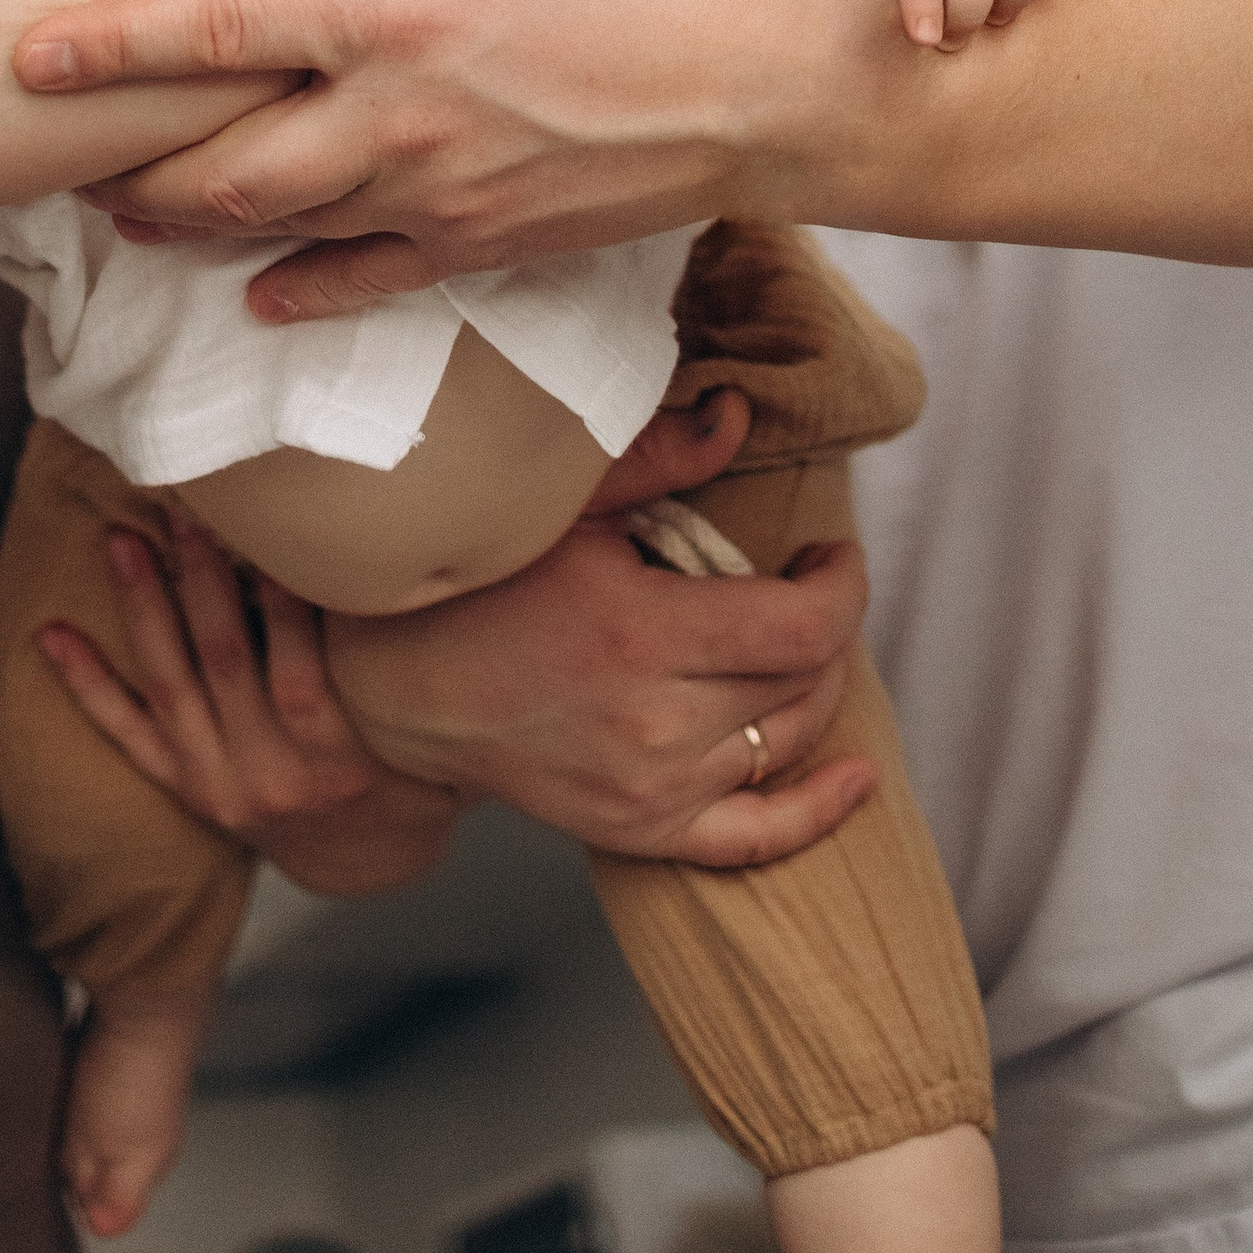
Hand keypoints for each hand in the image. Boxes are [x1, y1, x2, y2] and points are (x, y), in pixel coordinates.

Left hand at [21, 0, 889, 313]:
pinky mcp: (478, 245)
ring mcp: (436, 194)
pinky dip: (290, 286)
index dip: (108, 42)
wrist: (767, 81)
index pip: (214, 28)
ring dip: (185, 221)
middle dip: (123, 163)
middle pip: (215, 165)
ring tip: (127, 204)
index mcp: (398, 5)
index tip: (28, 52)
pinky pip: (356, 282)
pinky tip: (250, 285)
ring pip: (270, 229)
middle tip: (64, 152)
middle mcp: (398, 116)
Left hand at [39, 512, 460, 897]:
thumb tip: (414, 554)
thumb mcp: (422, 720)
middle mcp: (275, 778)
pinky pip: (128, 735)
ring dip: (144, 610)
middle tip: (185, 513)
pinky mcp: (185, 788)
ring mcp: (221, 785)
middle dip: (203, 584)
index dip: (283, 603)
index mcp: (343, 761)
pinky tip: (51, 633)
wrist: (364, 853)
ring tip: (121, 542)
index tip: (268, 535)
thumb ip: (405, 653)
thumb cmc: (406, 762)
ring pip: (173, 687)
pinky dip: (87, 684)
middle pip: (228, 668)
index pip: (304, 676)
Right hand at [324, 457, 877, 866]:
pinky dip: (816, 812)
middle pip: (804, 678)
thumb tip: (737, 415)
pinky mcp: (638, 831)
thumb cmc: (476, 586)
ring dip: (812, 686)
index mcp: (642, 633)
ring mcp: (649, 790)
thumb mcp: (561, 506)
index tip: (830, 553)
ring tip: (788, 643)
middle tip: (796, 585)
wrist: (395, 692)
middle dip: (822, 623)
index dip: (842, 584)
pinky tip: (858, 778)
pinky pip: (755, 838)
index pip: (804, 625)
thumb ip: (658, 460)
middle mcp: (655, 725)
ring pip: (789, 738)